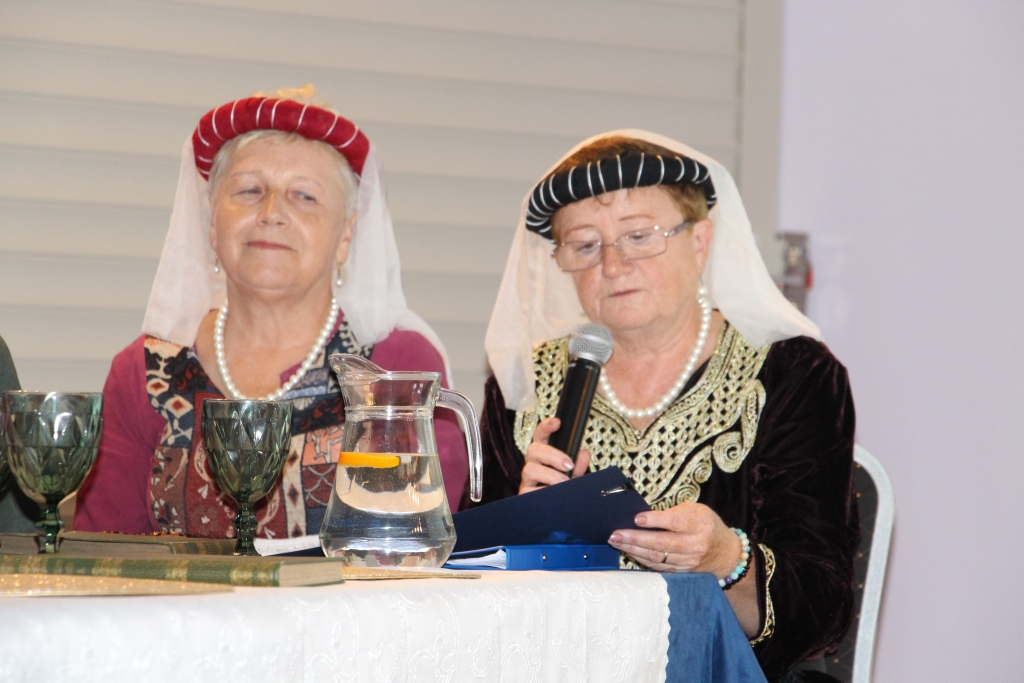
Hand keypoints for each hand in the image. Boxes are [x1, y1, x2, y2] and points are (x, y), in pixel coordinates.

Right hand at [518, 417, 590, 493]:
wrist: (555, 512)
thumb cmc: (562, 490)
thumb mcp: (573, 477)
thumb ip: (578, 466)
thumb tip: (583, 453)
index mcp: (544, 456)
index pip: (540, 436)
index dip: (546, 426)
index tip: (557, 422)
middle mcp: (533, 465)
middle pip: (533, 449)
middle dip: (552, 455)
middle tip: (568, 465)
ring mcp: (527, 480)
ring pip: (529, 470)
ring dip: (549, 475)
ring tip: (564, 483)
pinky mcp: (523, 495)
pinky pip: (528, 491)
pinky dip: (542, 492)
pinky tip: (554, 496)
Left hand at [607, 502, 740, 574]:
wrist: (726, 554)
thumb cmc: (707, 526)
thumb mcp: (697, 510)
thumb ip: (674, 512)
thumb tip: (645, 517)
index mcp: (699, 525)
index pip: (674, 522)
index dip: (654, 520)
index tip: (637, 518)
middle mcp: (694, 545)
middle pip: (660, 543)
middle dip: (634, 538)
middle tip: (615, 534)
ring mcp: (687, 561)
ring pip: (656, 557)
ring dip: (633, 549)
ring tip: (616, 541)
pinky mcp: (681, 571)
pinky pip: (657, 566)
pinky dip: (641, 558)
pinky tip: (629, 550)